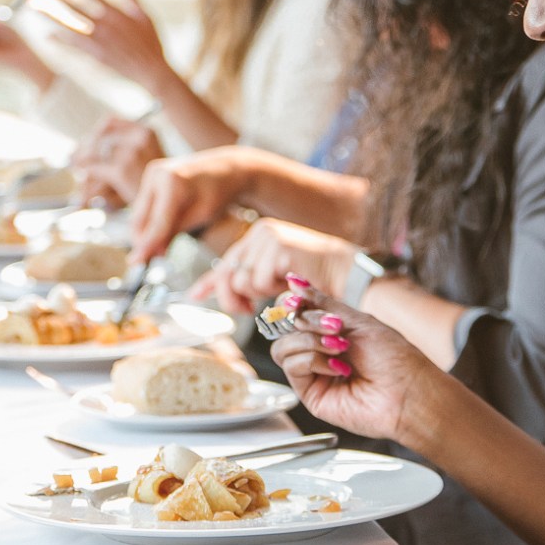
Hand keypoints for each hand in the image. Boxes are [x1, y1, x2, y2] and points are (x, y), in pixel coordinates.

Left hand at [39, 0, 171, 94]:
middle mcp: (105, 23)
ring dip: (51, 14)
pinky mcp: (97, 55)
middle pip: (74, 4)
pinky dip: (61, 41)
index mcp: (116, 11)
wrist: (153, 72)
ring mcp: (99, 40)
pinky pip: (74, 46)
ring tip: (34, 6)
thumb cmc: (151, 43)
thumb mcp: (145, 16)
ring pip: (69, 24)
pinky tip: (48, 36)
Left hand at [73, 116, 163, 206]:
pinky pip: (94, 169)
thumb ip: (117, 154)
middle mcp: (139, 137)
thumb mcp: (142, 164)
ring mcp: (131, 152)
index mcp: (146, 131)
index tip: (83, 147)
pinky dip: (86, 180)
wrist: (172, 209)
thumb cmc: (155, 192)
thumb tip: (76, 153)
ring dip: (85, 172)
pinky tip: (85, 194)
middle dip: (83, 152)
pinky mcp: (122, 169)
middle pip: (98, 138)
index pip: (109, 122)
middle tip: (73, 163)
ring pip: (94, 156)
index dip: (93, 134)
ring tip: (82, 188)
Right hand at [130, 148, 254, 262]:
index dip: (146, 246)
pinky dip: (150, 221)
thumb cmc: (219, 192)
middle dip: (144, 241)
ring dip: (146, 232)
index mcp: (173, 184)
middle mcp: (157, 174)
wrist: (227, 167)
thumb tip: (153, 252)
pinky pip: (145, 205)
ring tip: (163, 246)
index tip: (136, 263)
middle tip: (155, 258)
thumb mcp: (201, 216)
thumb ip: (174, 232)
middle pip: (140, 218)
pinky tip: (163, 231)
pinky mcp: (151, 175)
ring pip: (139, 213)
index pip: (155, 223)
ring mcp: (152, 172)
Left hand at [192, 219, 355, 313]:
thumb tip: (226, 296)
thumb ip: (251, 283)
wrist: (349, 274)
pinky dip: (272, 292)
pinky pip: (258, 282)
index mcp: (260, 237)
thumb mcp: (277, 280)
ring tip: (281, 291)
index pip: (227, 261)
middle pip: (227, 274)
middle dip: (231, 298)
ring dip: (258, 295)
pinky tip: (290, 285)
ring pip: (241, 282)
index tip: (196, 295)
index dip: (210, 282)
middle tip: (245, 311)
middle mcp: (260, 233)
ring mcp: (268, 239)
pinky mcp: (278, 249)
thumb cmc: (318, 280)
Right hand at [268, 285, 437, 444]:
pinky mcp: (310, 393)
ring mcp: (312, 373)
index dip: (291, 304)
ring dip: (312, 341)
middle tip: (335, 327)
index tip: (298, 300)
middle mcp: (318, 350)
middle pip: (285, 328)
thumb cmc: (393, 358)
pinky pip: (292, 366)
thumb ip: (321, 302)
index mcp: (329, 330)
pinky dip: (314, 361)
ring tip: (340, 348)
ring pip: (283, 347)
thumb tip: (293, 282)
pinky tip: (339, 369)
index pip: (294, 312)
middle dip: (309, 321)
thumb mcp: (356, 320)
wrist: (406, 391)